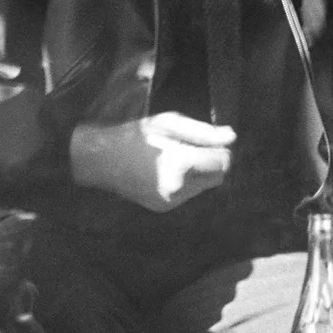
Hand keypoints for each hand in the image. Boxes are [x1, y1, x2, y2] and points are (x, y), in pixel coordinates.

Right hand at [69, 113, 234, 211]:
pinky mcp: (163, 208)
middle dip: (212, 163)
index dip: (221, 150)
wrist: (100, 159)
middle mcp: (177, 189)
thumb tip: (232, 137)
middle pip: (216, 178)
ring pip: (202, 187)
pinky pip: (186, 194)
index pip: (222, 162)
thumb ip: (204, 132)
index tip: (212, 141)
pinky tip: (164, 170)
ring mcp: (169, 202)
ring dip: (198, 173)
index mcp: (179, 165)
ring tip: (173, 157)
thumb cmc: (135, 135)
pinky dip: (184, 182)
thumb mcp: (169, 124)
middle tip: (193, 147)